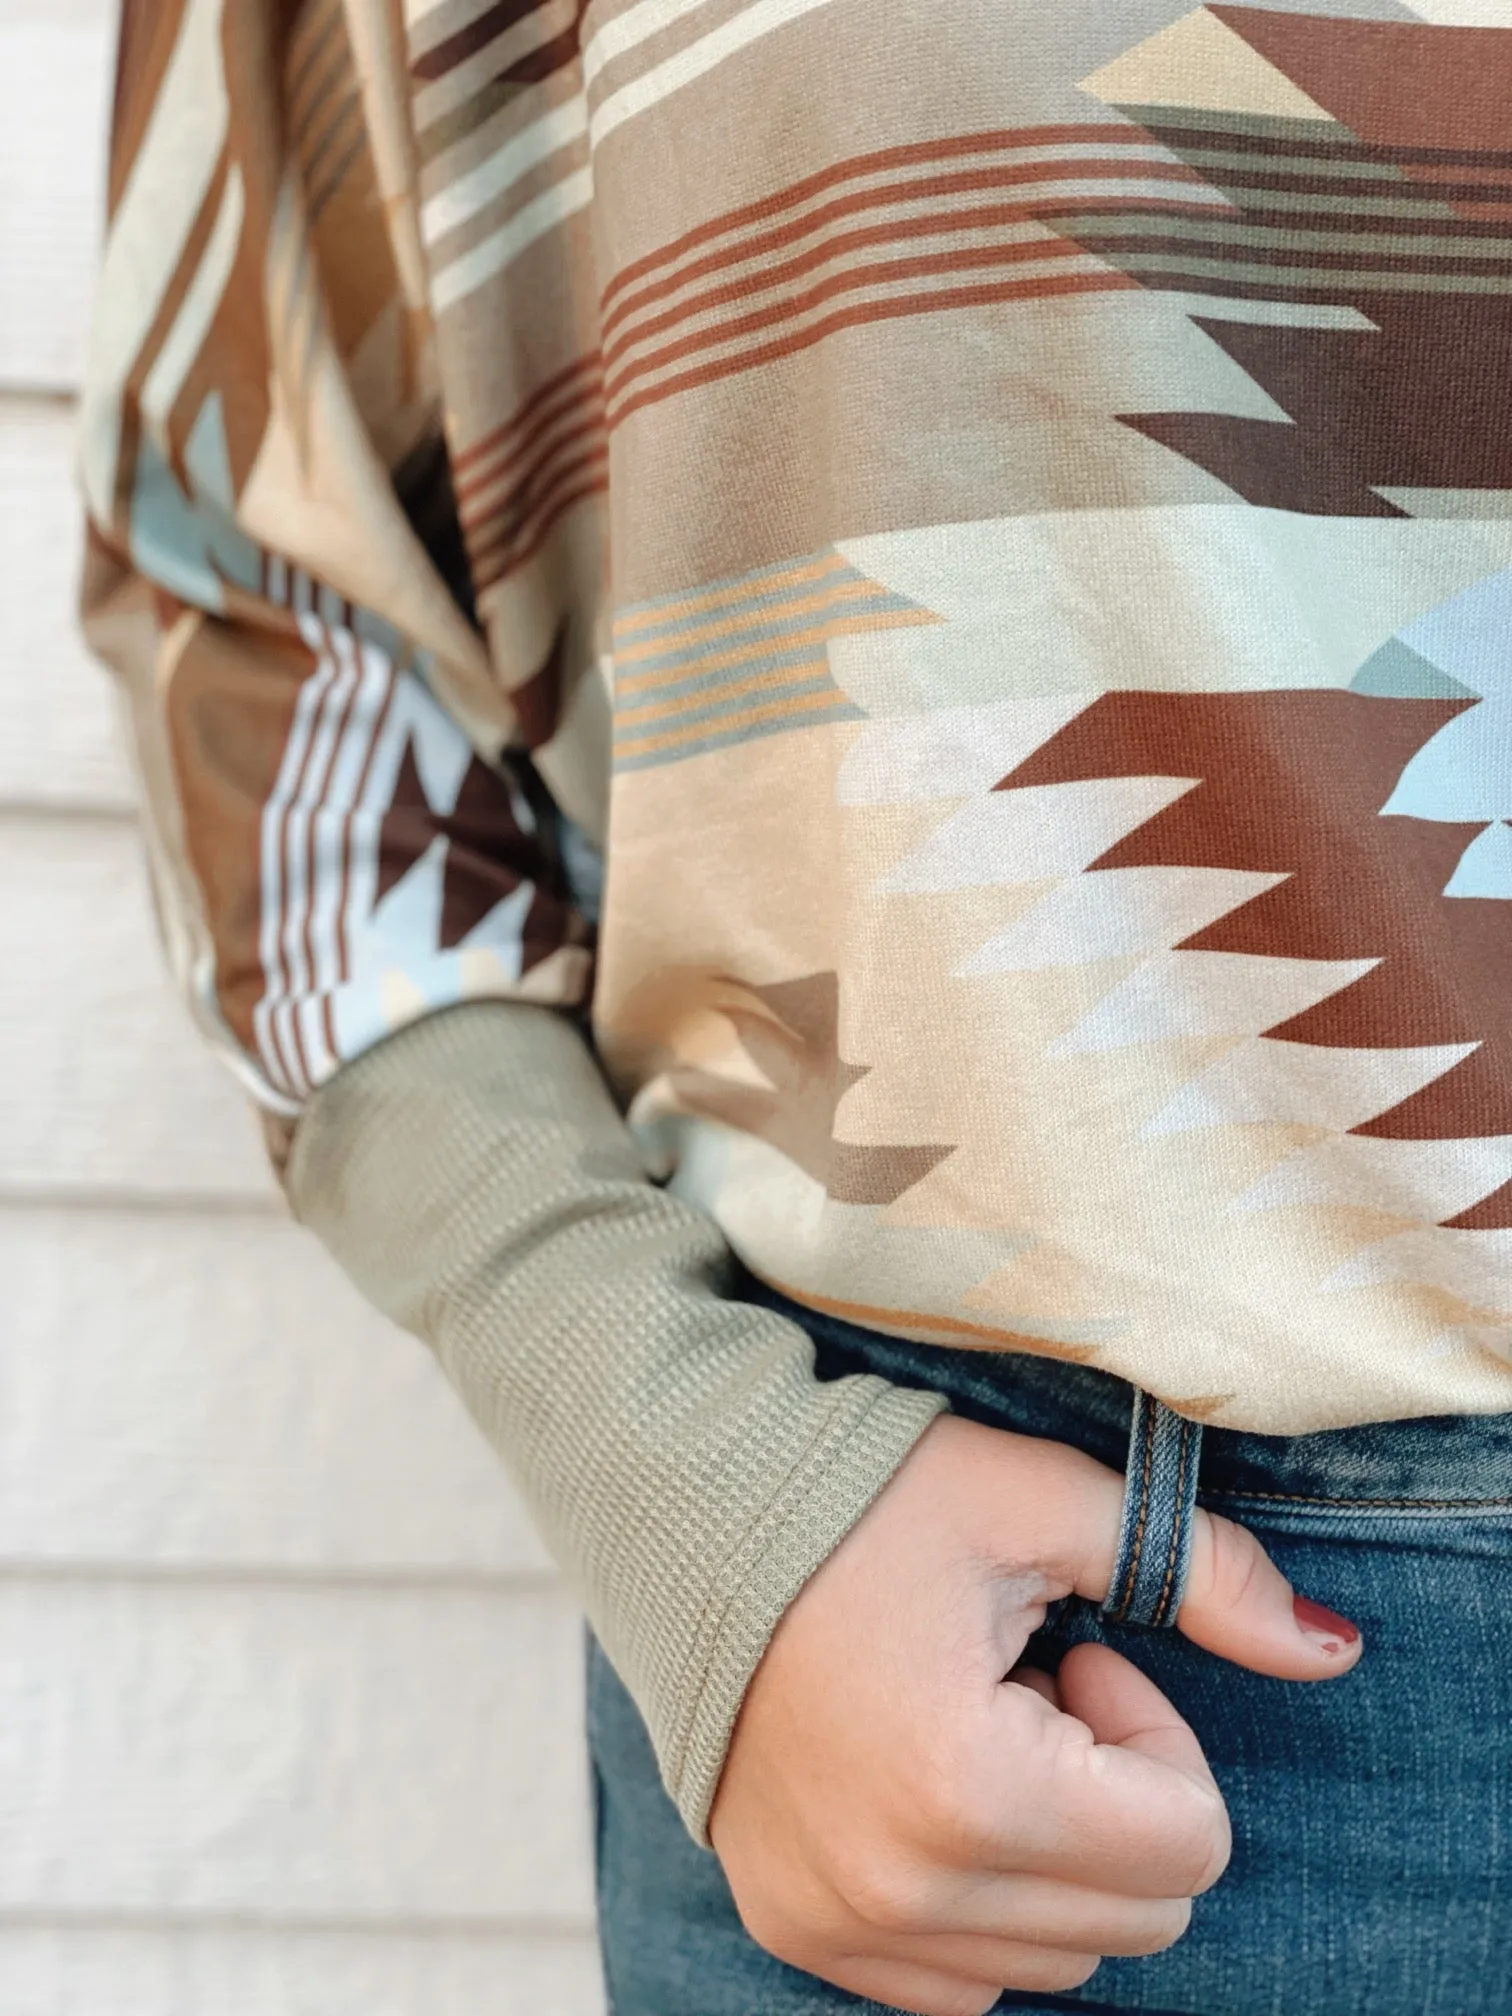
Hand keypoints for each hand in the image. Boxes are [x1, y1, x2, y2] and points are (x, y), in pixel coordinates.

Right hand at [709, 1412, 1361, 2014]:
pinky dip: (981, 1895)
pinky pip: (961, 1978)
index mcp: (968, 1790)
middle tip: (1029, 1683)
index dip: (1154, 1734)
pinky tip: (926, 1778)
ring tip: (969, 1723)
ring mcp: (842, 1926)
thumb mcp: (1037, 1502)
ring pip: (1057, 1958)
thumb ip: (1201, 1575)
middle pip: (1137, 1918)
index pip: (1186, 1847)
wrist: (681, 1509)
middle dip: (1115, 1796)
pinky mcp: (802, 1930)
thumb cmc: (860, 1495)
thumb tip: (1334, 1650)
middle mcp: (900, 1891)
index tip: (1078, 1653)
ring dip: (1052, 1851)